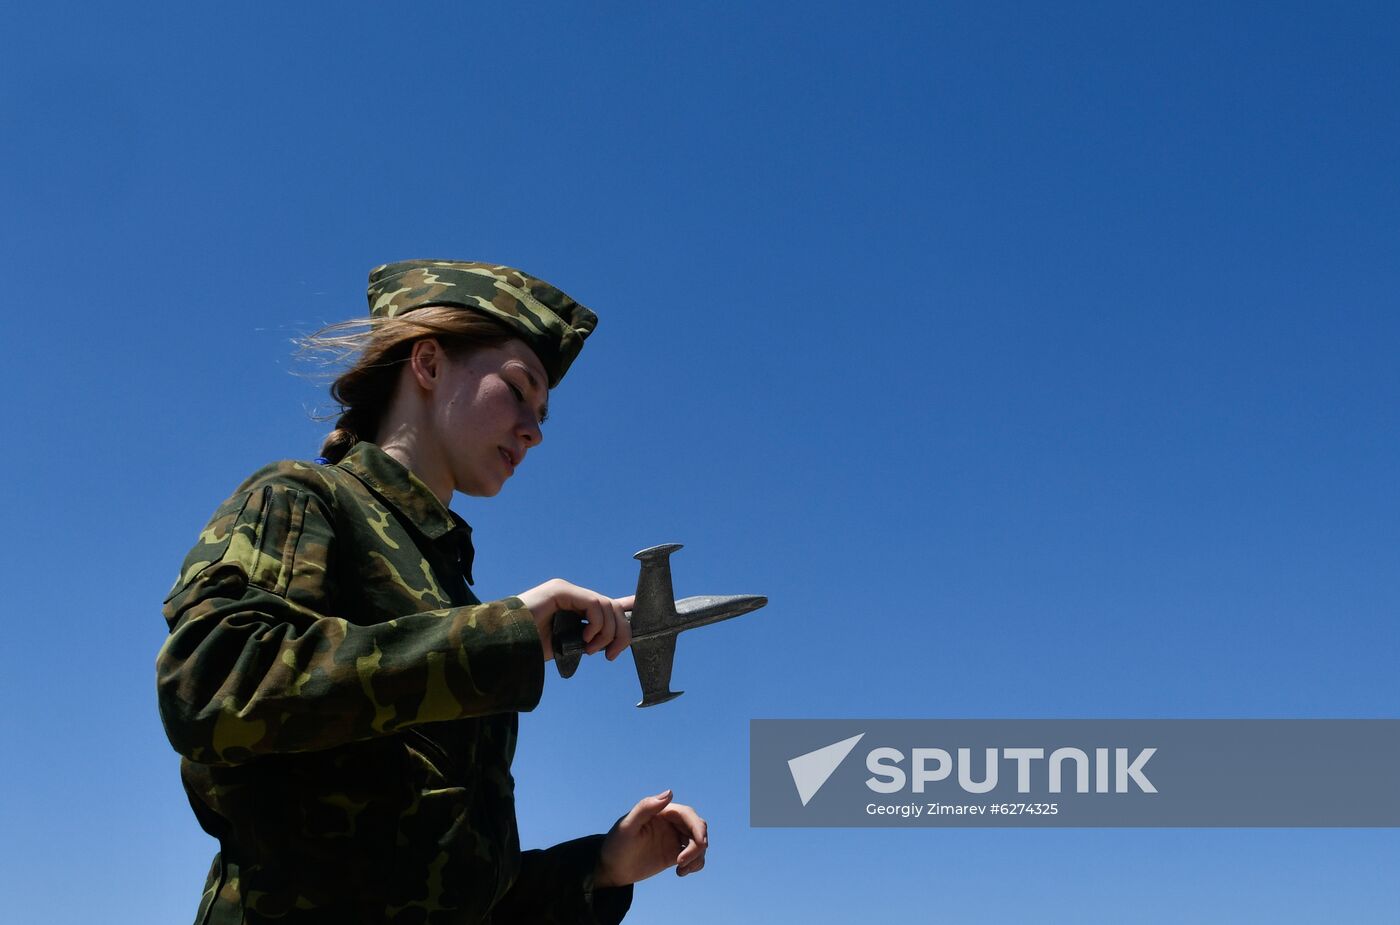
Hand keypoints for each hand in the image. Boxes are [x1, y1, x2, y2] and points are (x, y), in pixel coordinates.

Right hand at [516, 579, 632, 661]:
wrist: (505, 647)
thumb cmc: (531, 649)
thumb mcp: (569, 645)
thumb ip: (588, 639)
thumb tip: (611, 643)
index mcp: (574, 607)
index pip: (607, 603)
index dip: (627, 605)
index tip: (642, 609)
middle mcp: (572, 595)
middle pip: (612, 607)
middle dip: (620, 632)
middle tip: (612, 655)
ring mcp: (566, 591)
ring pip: (606, 606)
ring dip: (607, 633)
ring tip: (592, 650)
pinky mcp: (561, 590)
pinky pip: (593, 604)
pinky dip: (597, 624)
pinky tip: (586, 640)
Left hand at [595, 790, 707, 887]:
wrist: (611, 868)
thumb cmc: (616, 844)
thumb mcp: (627, 826)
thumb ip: (646, 807)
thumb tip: (670, 793)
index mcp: (662, 811)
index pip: (688, 815)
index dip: (697, 827)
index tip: (700, 844)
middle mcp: (671, 823)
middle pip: (697, 828)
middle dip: (698, 845)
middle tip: (683, 861)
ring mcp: (674, 838)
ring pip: (699, 843)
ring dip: (697, 857)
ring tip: (680, 869)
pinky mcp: (675, 854)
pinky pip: (695, 856)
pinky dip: (695, 864)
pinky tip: (680, 872)